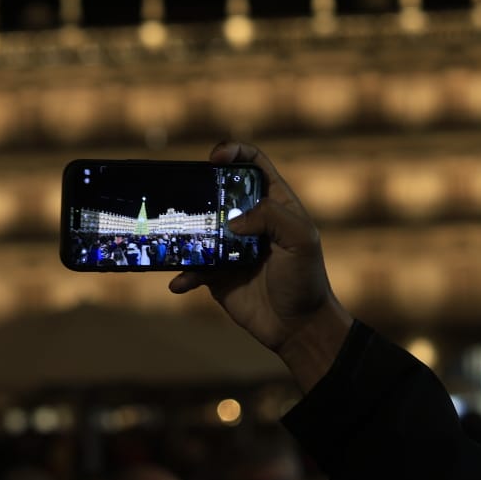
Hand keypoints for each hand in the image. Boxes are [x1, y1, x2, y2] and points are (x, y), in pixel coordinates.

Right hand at [169, 142, 352, 390]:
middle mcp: (249, 220)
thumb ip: (272, 217)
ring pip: (198, 228)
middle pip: (218, 191)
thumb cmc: (306, 280)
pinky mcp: (216, 274)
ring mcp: (230, 246)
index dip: (234, 152)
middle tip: (185, 196)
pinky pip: (192, 268)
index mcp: (274, 204)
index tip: (215, 157)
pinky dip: (183, 274)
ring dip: (183, 232)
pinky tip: (180, 282)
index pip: (253, 164)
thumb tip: (232, 221)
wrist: (298, 328)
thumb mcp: (301, 241)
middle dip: (198, 189)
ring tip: (173, 239)